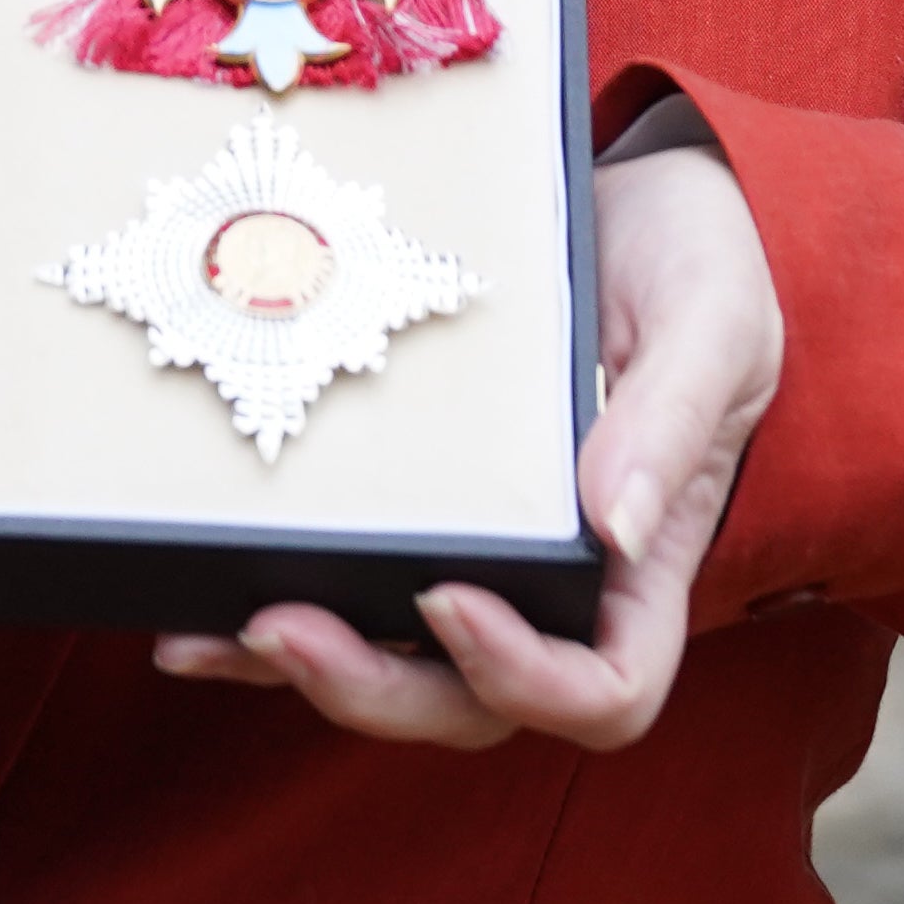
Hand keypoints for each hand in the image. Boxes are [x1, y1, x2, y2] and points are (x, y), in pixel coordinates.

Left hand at [151, 140, 783, 748]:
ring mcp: (483, 556)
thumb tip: (611, 525)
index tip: (452, 600)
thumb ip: (671, 419)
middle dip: (372, 686)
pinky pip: (349, 591)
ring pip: (394, 665)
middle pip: (472, 703)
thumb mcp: (713, 319)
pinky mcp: (417, 510)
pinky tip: (190, 608)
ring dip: (300, 668)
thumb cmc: (698, 260)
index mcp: (645, 558)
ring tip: (206, 634)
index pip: (606, 689)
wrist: (648, 200)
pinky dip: (267, 613)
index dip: (528, 679)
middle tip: (282, 626)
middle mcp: (558, 583)